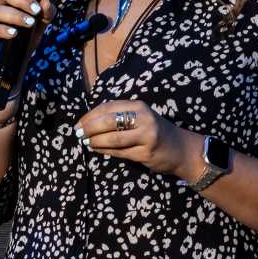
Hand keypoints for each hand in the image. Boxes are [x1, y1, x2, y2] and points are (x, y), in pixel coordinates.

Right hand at [0, 0, 55, 61]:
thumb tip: (46, 3)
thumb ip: (46, 13)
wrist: (10, 63)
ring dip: (15, 15)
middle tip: (36, 11)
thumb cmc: (24, 38)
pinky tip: (13, 34)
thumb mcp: (39, 24)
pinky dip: (2, 30)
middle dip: (23, 0)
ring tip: (29, 23)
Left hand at [76, 99, 194, 177]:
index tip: (78, 123)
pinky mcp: (145, 153)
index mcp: (139, 106)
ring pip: (113, 138)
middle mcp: (143, 118)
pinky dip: (104, 151)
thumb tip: (89, 122)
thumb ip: (119, 116)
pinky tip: (96, 150)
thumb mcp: (140, 117)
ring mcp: (146, 136)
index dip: (90, 115)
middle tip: (77, 134)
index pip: (108, 107)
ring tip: (85, 143)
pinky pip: (119, 152)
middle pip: (109, 121)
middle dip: (89, 128)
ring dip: (95, 141)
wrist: (180, 149)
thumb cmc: (154, 131)